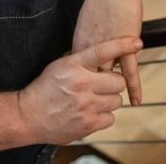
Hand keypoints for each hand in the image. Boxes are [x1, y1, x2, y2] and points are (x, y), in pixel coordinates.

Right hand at [17, 36, 137, 144]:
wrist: (28, 116)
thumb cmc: (44, 89)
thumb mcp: (58, 66)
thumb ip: (79, 59)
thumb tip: (99, 52)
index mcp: (74, 66)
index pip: (103, 51)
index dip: (122, 45)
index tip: (136, 42)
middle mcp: (82, 84)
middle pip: (117, 80)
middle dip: (113, 83)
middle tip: (104, 85)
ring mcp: (86, 105)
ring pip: (117, 100)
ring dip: (109, 100)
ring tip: (95, 100)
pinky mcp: (88, 123)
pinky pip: (111, 118)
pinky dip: (104, 116)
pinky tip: (92, 112)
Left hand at [73, 0, 142, 105]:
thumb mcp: (88, 19)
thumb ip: (87, 36)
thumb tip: (86, 45)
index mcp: (81, 42)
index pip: (79, 71)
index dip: (82, 82)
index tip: (80, 91)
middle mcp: (91, 49)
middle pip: (92, 78)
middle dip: (94, 91)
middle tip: (93, 105)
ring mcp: (108, 49)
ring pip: (109, 77)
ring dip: (112, 90)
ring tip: (112, 105)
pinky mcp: (124, 45)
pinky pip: (129, 71)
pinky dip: (134, 87)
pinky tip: (136, 101)